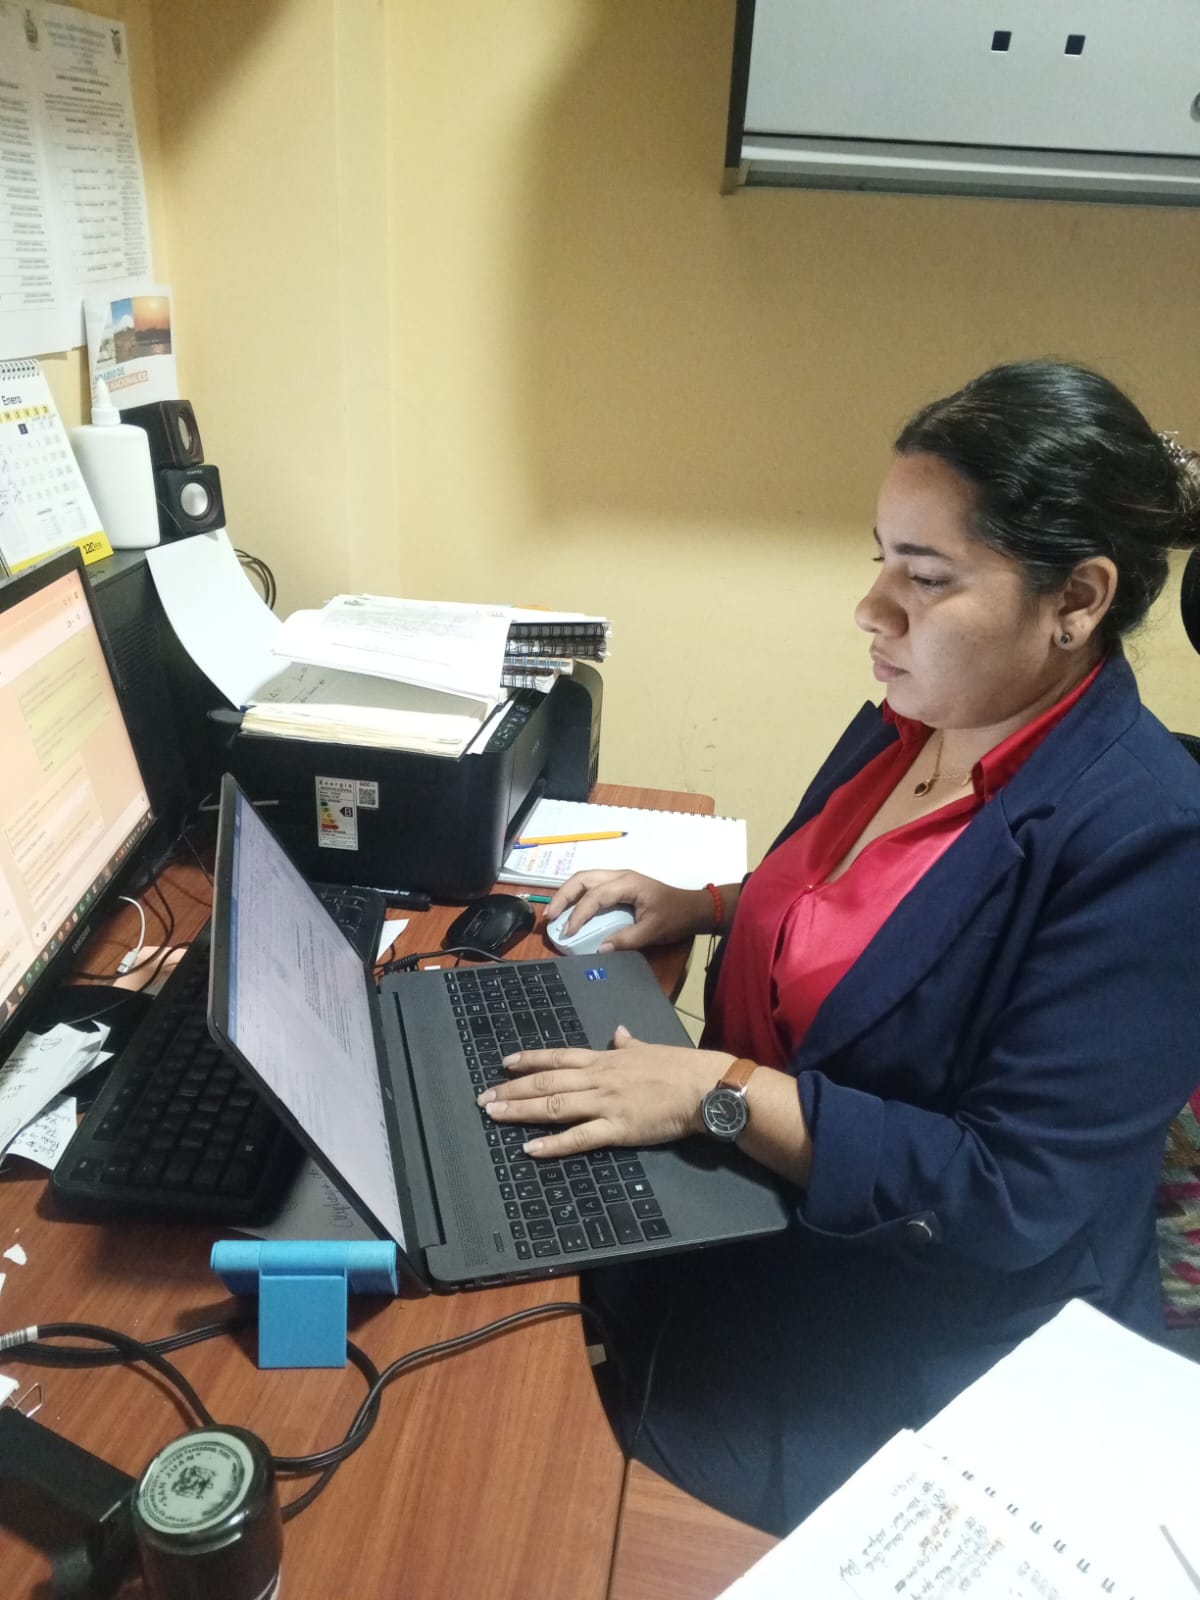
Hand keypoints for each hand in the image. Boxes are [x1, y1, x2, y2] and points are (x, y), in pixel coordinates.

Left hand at [478, 1025, 734, 1157]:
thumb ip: (628, 1043)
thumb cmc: (678, 1066)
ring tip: (494, 1115)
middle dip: (512, 1089)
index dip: (528, 1059)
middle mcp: (597, 1078)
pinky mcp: (616, 1128)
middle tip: (484, 1098)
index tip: (504, 1064)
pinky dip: (553, 1143)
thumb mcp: (648, 1048)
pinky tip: (530, 1148)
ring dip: (521, 1110)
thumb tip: (620, 1032)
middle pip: (546, 1082)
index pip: (557, 1056)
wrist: (701, 1086)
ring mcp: (604, 1103)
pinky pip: (579, 1137)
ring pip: (554, 1105)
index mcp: (604, 1059)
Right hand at [544, 870, 709, 951]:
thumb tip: (600, 949)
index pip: (594, 896)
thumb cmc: (676, 916)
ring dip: (568, 893)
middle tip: (551, 916)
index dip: (578, 914)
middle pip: (582, 878)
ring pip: (585, 878)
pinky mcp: (620, 885)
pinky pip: (592, 885)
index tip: (569, 933)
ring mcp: (619, 878)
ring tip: (555, 912)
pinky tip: (572, 908)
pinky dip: (578, 895)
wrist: (694, 908)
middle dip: (563, 896)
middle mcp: (620, 876)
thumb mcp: (653, 931)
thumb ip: (627, 939)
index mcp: (627, 884)